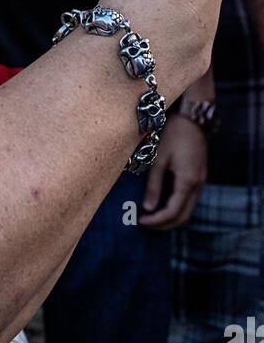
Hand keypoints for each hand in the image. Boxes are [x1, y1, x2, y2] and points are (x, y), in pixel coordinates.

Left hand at [138, 114, 206, 229]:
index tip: (141, 221)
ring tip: (152, 217)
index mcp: (187, 181)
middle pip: (184, 216)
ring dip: (172, 217)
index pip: (173, 212)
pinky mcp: (200, 176)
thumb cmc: (172, 134)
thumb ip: (154, 185)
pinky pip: (190, 200)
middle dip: (165, 224)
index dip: (157, 221)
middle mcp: (198, 185)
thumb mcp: (159, 158)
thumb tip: (148, 208)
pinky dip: (178, 207)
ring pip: (189, 210)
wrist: (192, 118)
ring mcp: (201, 181)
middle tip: (146, 224)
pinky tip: (164, 204)